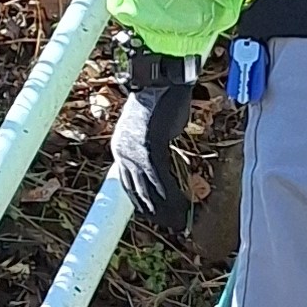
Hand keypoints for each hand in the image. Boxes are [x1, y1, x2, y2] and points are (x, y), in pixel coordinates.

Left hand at [109, 47, 198, 237]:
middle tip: (174, 227)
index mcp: (121, 150)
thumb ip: (154, 147)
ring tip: (182, 223)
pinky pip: (160, 180)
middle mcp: (123, 153)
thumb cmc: (162, 99)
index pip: (130, 186)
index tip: (157, 218)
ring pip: (149, 191)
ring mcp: (133, 152)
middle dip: (156, 213)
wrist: (162, 78)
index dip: (143, 205)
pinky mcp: (148, 148)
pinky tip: (185, 207)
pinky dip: (172, 196)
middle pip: (138, 192)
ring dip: (166, 210)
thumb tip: (160, 162)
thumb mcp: (154, 129)